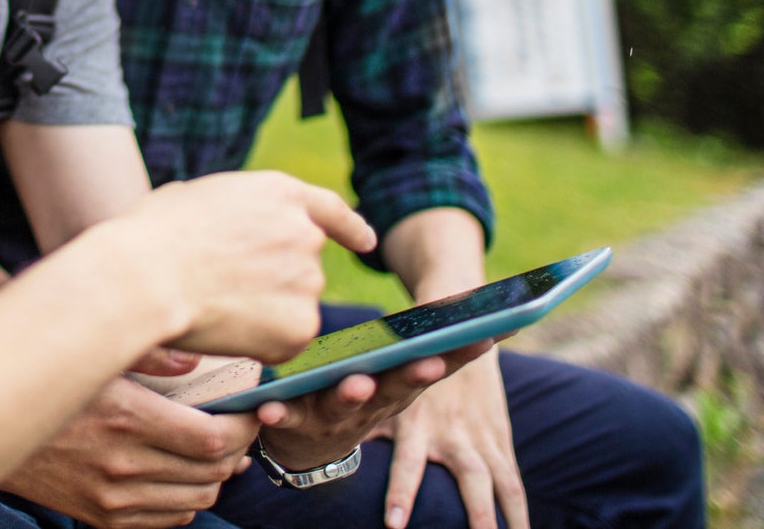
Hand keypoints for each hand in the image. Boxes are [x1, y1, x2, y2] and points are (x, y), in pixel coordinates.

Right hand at [0, 374, 258, 528]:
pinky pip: (168, 519)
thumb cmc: (46, 380)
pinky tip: (183, 473)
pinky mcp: (103, 517)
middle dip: (237, 450)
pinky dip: (187, 498)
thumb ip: (148, 351)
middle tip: (240, 427)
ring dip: (215, 476)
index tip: (251, 411)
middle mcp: (124, 465)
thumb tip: (194, 360)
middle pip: (212, 472)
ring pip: (196, 499)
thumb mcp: (94, 352)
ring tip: (216, 450)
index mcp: (128, 418)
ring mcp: (113, 497)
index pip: (213, 438)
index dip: (244, 427)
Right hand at [118, 171, 376, 363]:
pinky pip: (284, 340)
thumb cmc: (152, 236)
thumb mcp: (197, 197)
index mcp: (280, 193)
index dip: (349, 227)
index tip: (365, 241)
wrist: (146, 277)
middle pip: (302, 267)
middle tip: (223, 287)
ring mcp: (307, 282)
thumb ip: (232, 211)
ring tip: (214, 303)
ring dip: (264, 312)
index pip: (329, 210)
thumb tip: (226, 228)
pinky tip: (224, 328)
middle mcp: (305, 234)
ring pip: (292, 307)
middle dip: (274, 281)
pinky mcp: (300, 328)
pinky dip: (260, 342)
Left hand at [253, 339, 492, 479]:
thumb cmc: (360, 394)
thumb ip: (433, 345)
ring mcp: (335, 419)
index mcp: (397, 389)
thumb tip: (495, 316)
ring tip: (358, 382)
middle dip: (414, 376)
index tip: (484, 337)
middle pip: (397, 390)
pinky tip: (268, 406)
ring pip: (345, 407)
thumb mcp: (396, 371)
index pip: (433, 367)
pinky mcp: (296, 423)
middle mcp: (373, 406)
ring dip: (353, 396)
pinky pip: (286, 418)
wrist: (309, 447)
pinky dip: (279, 413)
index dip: (460, 354)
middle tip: (428, 362)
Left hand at [381, 348, 526, 528]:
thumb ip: (365, 424)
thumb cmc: (408, 371)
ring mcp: (481, 439)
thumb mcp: (384, 393)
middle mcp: (454, 433)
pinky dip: (519, 514)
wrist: (458, 334)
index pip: (408, 465)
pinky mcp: (499, 442)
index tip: (394, 526)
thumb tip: (330, 451)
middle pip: (470, 479)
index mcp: (418, 424)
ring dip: (507, 520)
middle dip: (476, 515)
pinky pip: (513, 485)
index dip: (402, 494)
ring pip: (500, 484)